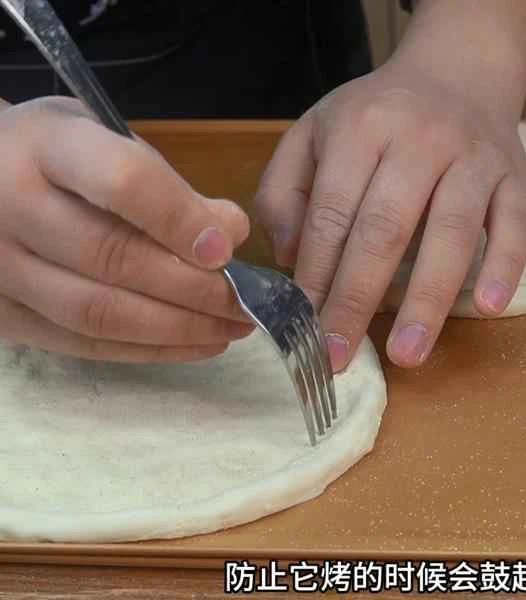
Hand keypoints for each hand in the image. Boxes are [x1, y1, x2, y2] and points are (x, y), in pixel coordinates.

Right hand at [0, 97, 253, 362]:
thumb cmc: (53, 157)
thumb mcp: (104, 141)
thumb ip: (164, 184)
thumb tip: (231, 233)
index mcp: (45, 147)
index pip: (121, 182)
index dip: (181, 219)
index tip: (228, 249)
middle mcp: (8, 206)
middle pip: (112, 258)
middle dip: (192, 288)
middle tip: (245, 303)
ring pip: (96, 311)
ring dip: (177, 328)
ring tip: (231, 329)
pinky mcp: (1, 316)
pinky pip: (81, 344)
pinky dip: (147, 350)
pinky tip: (195, 344)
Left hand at [256, 60, 525, 370]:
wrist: (459, 70)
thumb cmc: (378, 113)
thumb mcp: (315, 131)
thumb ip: (285, 187)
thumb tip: (287, 256)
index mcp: (361, 128)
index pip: (333, 213)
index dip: (316, 273)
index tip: (302, 324)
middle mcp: (419, 139)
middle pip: (386, 228)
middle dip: (358, 297)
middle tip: (339, 357)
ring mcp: (473, 158)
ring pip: (452, 232)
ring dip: (427, 298)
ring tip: (408, 355)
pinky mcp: (515, 175)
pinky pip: (516, 223)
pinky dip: (505, 265)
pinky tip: (489, 308)